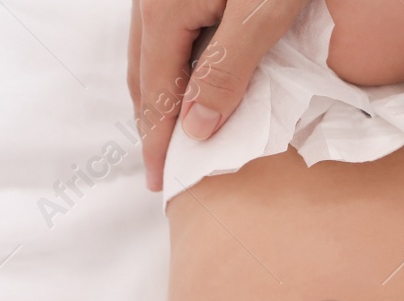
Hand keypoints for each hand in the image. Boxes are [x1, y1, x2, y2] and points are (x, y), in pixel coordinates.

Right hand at [128, 0, 308, 191]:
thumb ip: (227, 69)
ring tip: (175, 133)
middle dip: (154, 124)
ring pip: (151, 54)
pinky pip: (167, 34)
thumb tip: (196, 128)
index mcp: (163, 12)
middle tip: (164, 167)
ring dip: (162, 96)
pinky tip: (192, 81)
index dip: (158, 141)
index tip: (162, 181)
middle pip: (145, 76)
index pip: (156, 94)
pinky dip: (173, 67)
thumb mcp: (259, 14)